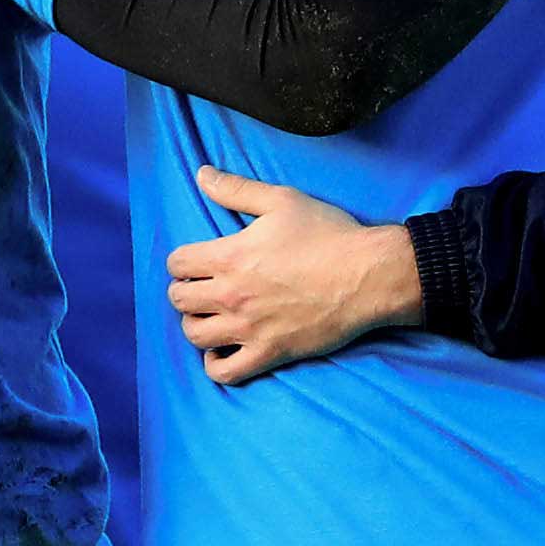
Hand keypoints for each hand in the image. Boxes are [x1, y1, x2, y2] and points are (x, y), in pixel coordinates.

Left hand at [163, 168, 418, 383]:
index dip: (182, 260)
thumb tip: (202, 173)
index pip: (177, 263)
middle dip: (185, 290)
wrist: (368, 275)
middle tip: (204, 287)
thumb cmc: (328, 234)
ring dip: (197, 323)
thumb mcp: (281, 200)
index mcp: (230, 256)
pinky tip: (224, 348)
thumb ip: (236, 189)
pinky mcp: (269, 353)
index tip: (197, 261)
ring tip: (212, 315)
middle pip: (179, 300)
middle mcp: (232, 294)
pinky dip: (215, 364)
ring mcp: (249, 328)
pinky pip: (224, 372)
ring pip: (194, 335)